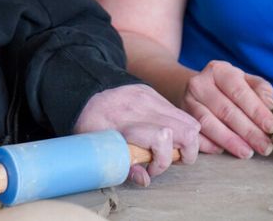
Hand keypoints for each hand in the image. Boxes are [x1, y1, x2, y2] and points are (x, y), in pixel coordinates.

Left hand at [73, 83, 200, 185]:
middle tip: (173, 161)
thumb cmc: (89, 125)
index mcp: (126, 124)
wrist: (83, 94)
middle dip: (188, 153)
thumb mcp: (100, 149)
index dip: (163, 161)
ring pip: (189, 121)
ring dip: (187, 140)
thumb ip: (124, 166)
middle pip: (186, 130)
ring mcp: (150, 97)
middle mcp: (142, 108)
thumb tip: (146, 180)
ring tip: (172, 148)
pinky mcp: (153, 92)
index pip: (162, 138)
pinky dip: (180, 127)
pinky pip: (179, 112)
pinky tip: (166, 134)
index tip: (151, 170)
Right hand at [178, 60, 272, 158]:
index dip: (256, 110)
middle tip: (264, 147)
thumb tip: (269, 104)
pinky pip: (195, 134)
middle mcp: (200, 83)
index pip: (239, 91)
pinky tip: (223, 151)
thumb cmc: (228, 88)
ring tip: (247, 152)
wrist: (197, 89)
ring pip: (208, 123)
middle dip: (248, 131)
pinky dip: (208, 144)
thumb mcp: (246, 81)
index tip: (271, 127)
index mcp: (219, 70)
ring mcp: (187, 101)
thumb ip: (261, 89)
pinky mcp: (182, 118)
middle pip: (225, 110)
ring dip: (229, 141)